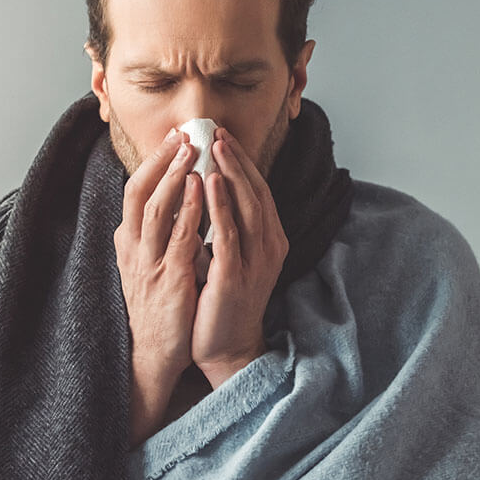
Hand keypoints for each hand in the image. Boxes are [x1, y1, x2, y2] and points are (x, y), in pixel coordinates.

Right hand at [114, 128, 203, 442]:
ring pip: (156, 210)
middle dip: (161, 160)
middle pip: (140, 192)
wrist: (155, 354)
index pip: (134, 191)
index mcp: (128, 242)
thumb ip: (158, 232)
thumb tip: (174, 196)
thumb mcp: (151, 262)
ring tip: (191, 150)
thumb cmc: (159, 305)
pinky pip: (178, 239)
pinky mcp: (169, 281)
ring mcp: (149, 264)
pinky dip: (188, 210)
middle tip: (182, 133)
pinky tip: (201, 189)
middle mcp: (133, 248)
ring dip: (174, 177)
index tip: (173, 136)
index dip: (153, 161)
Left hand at [191, 129, 288, 386]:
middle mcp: (268, 247)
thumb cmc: (223, 302)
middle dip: (236, 159)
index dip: (242, 162)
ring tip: (214, 147)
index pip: (258, 191)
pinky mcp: (235, 276)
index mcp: (270, 240)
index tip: (222, 136)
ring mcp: (254, 262)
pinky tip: (209, 184)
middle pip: (255, 192)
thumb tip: (212, 190)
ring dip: (230, 174)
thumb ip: (229, 227)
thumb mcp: (232, 257)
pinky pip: (228, 234)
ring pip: (246, 207)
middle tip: (216, 131)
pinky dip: (220, 206)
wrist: (227, 348)